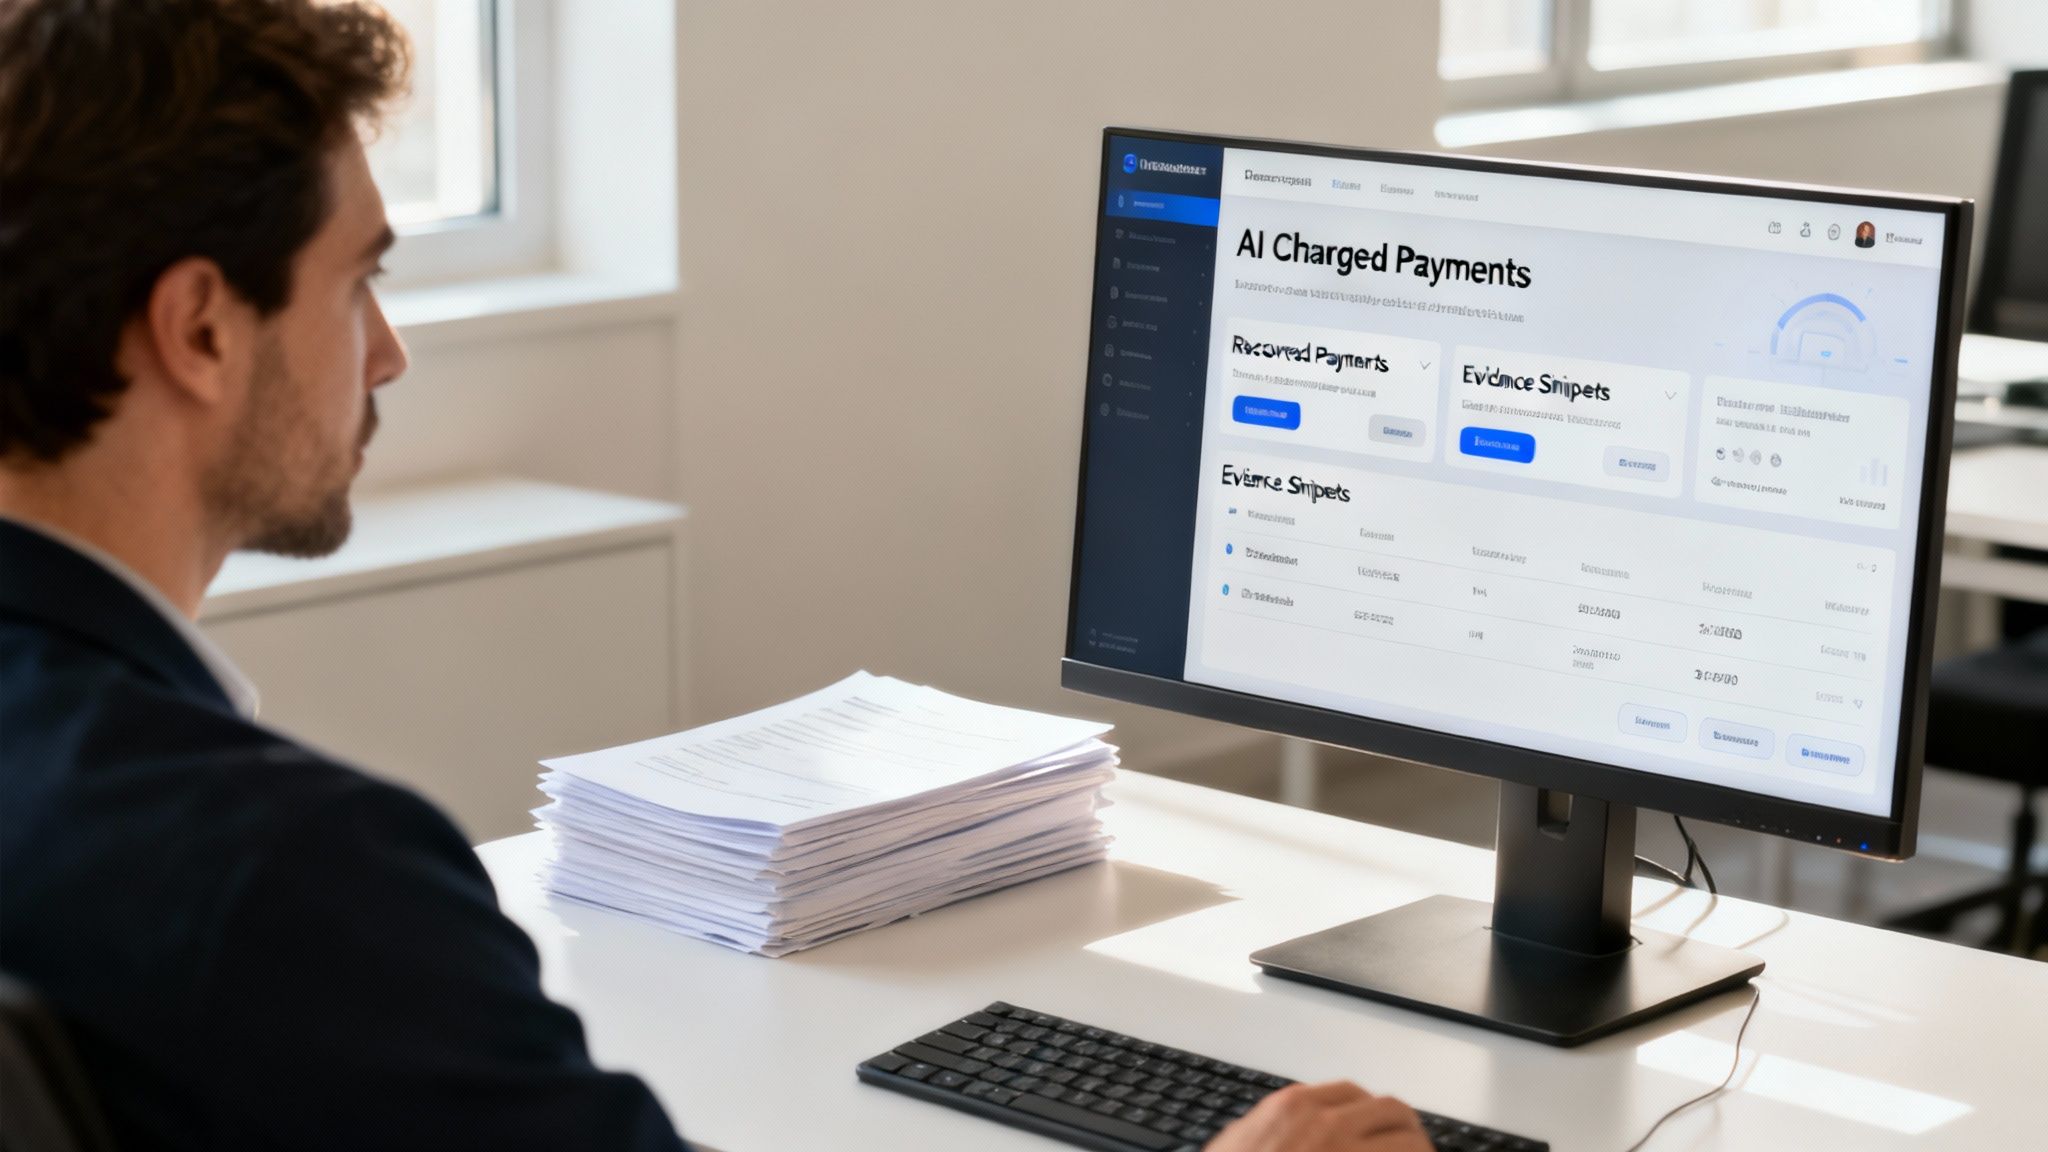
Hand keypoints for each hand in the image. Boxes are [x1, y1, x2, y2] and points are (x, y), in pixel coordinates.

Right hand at [1206, 1081, 1430, 1151]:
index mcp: (1295, 1108)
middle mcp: (1327, 1125)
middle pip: (1391, 1111)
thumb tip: (1279, 1129)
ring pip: (1410, 1142)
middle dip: (1407, 1130)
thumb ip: (1266, 1128)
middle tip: (1414, 1148)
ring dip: (1420, 1151)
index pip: (1352, 1093)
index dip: (1370, 1113)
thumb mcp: (1237, 1143)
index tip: (1376, 1128)